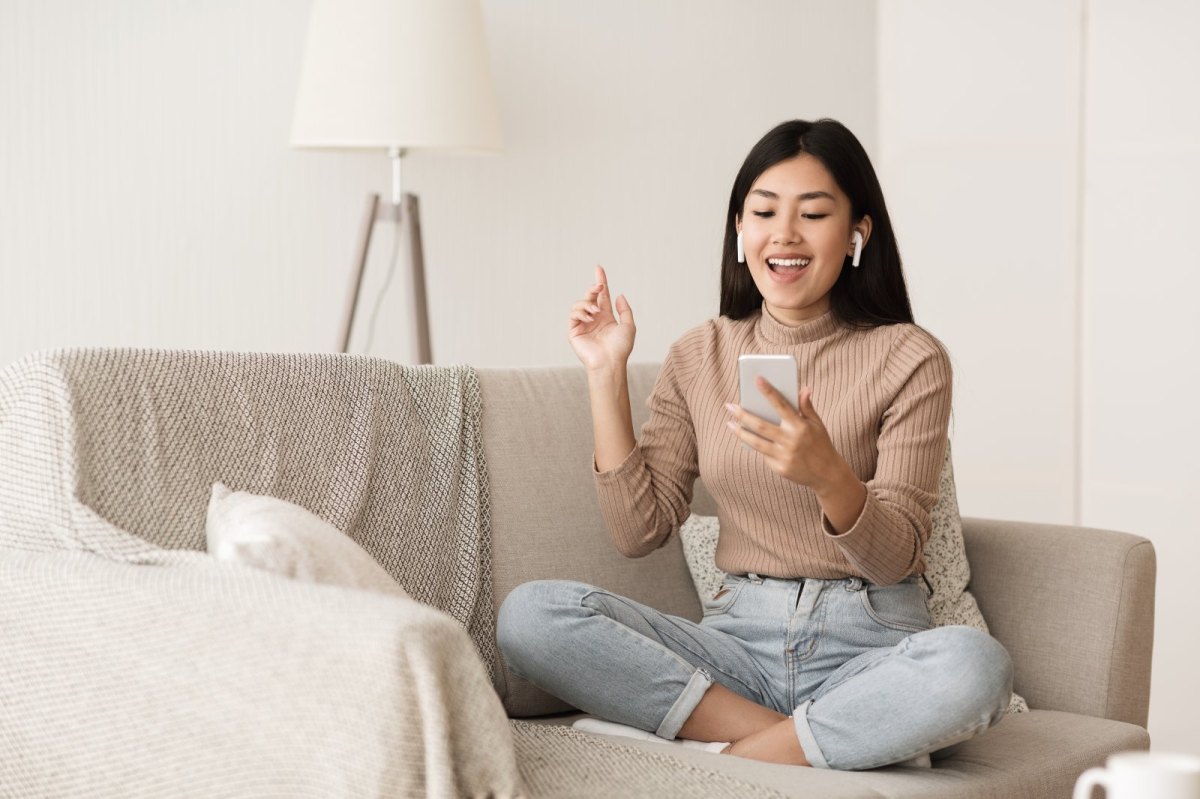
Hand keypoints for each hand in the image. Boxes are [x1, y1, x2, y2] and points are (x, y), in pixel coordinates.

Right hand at [568, 265, 635, 371]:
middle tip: (600, 286)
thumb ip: (625, 310)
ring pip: (579, 304)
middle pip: (590, 296)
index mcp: (606, 316)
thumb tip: (618, 295)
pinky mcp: (574, 331)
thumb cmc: (620, 348)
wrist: (610, 362)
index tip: (599, 268)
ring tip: (596, 312)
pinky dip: (581, 312)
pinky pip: (573, 315)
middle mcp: (593, 318)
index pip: (601, 295)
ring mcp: (583, 324)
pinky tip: (590, 318)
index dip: (600, 281)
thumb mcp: (629, 326)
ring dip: (588, 303)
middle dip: (594, 289)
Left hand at [724, 379, 846, 491]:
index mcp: (800, 426)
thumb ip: (807, 407)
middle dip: (742, 414)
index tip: (757, 379)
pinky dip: (755, 446)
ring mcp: (784, 456)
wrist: (828, 474)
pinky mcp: (779, 468)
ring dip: (740, 432)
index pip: (781, 405)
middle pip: (760, 425)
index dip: (769, 391)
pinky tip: (746, 438)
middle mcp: (791, 441)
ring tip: (730, 423)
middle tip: (729, 406)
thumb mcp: (817, 424)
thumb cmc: (821, 444)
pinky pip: (763, 455)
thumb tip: (804, 388)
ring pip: (756, 442)